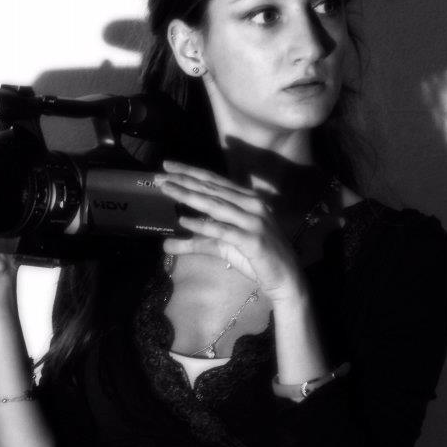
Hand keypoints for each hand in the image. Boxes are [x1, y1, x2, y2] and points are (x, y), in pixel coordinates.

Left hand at [155, 160, 306, 304]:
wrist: (286, 279)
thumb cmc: (257, 259)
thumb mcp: (223, 247)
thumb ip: (196, 242)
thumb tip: (166, 245)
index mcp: (248, 200)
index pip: (214, 181)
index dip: (190, 172)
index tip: (168, 166)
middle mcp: (252, 205)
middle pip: (212, 189)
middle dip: (184, 181)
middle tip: (159, 176)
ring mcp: (254, 221)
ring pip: (216, 205)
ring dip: (189, 196)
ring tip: (167, 190)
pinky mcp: (253, 240)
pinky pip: (223, 230)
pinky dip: (203, 225)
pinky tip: (184, 221)